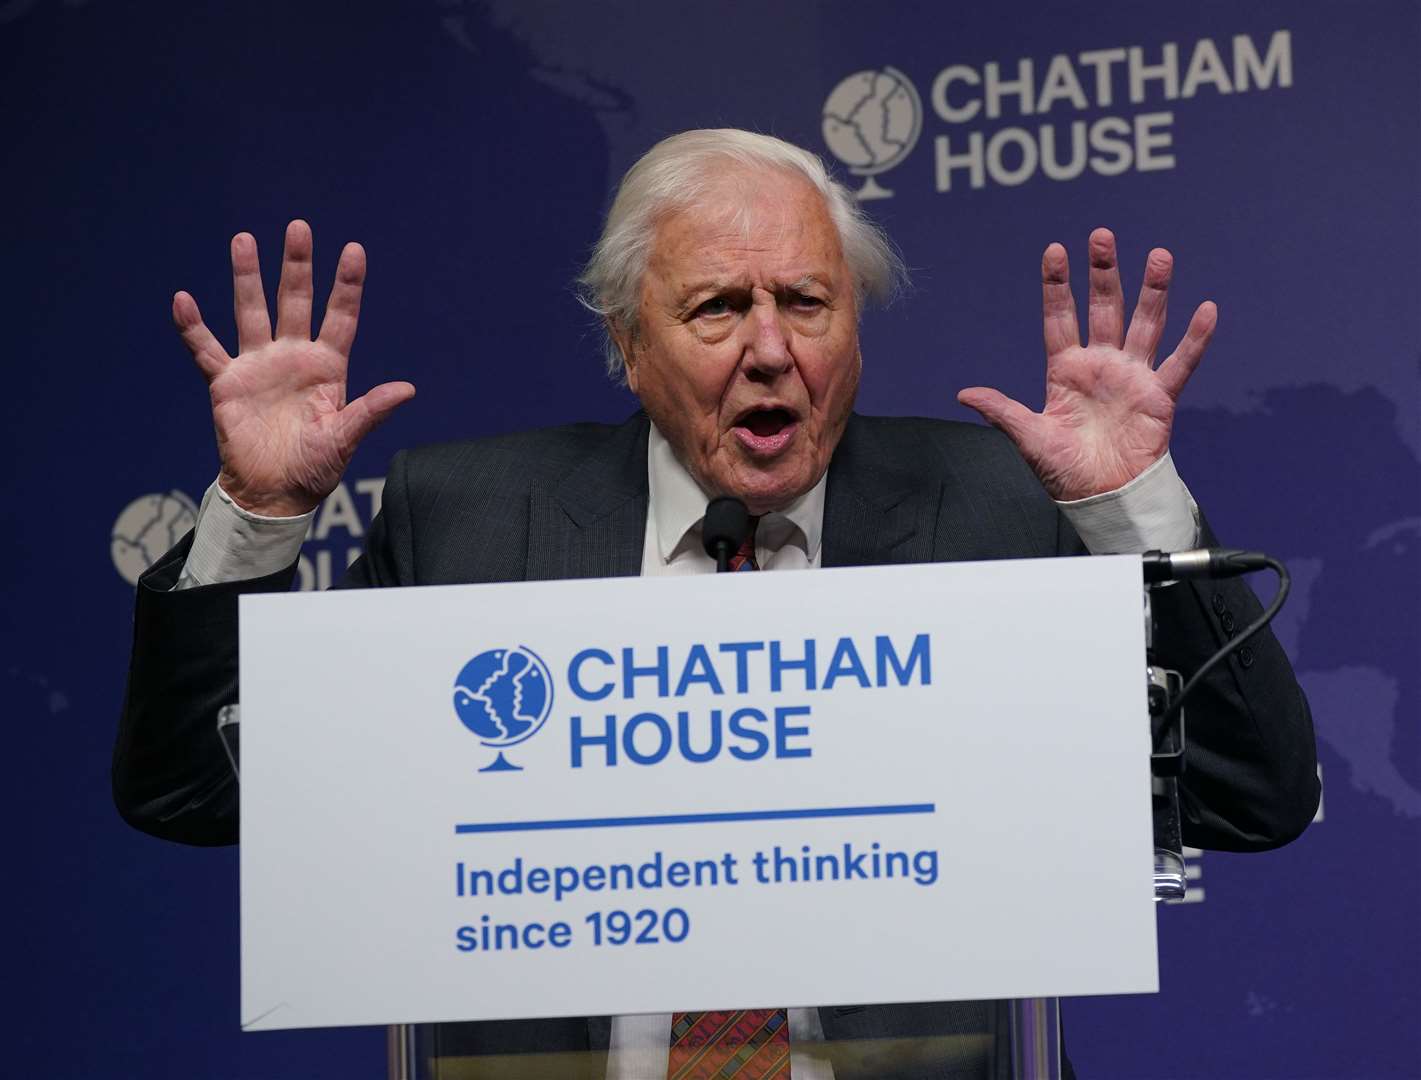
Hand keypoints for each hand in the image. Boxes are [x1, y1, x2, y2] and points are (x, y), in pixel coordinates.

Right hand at [172, 220, 414, 515]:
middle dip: (297, 266)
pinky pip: (207, 350)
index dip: (347, 286)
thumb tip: (408, 389)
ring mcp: (259, 366)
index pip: (340, 317)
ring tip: (244, 239)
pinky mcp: (228, 382)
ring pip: (252, 312)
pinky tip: (183, 301)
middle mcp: (293, 357)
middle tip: (298, 228)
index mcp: (328, 368)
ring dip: (247, 277)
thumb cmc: (315, 467)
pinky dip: (193, 328)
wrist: (275, 492)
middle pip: (295, 302)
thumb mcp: (345, 438)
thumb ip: (371, 410)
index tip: (354, 250)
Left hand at [957, 228, 1215, 500]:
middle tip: (1102, 236)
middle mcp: (1100, 365)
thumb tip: (963, 394)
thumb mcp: (1029, 438)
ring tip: (1160, 256)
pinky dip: (1195, 339)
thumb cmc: (1064, 471)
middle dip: (1103, 273)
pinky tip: (1207, 310)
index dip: (1057, 286)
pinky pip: (1180, 363)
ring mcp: (1132, 376)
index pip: (1059, 318)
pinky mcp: (1159, 396)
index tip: (1054, 251)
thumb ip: (1002, 411)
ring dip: (1153, 291)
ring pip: (1145, 324)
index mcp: (1066, 371)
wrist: (1102, 497)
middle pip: (1103, 309)